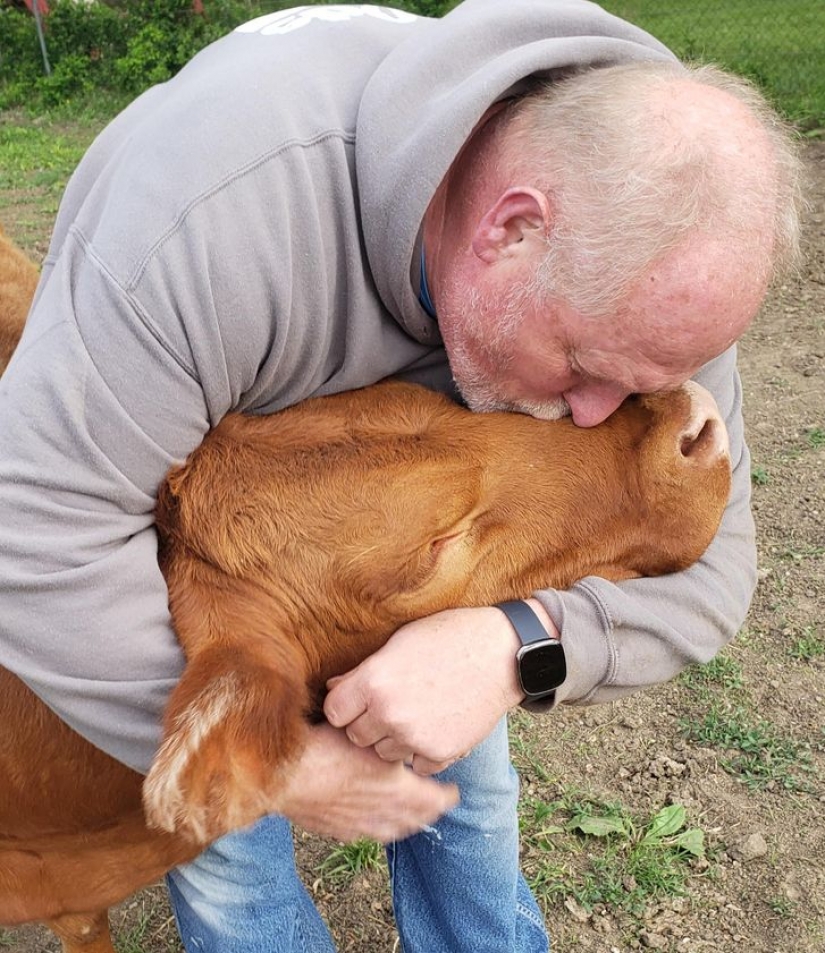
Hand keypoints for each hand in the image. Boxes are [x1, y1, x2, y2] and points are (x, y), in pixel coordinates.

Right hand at [276, 723, 457, 842]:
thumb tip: (399, 720)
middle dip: (429, 813)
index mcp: (394, 787)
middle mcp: (381, 811)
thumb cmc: (321, 746)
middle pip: (414, 819)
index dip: (445, 796)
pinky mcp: (335, 829)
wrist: (283, 775)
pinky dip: (377, 830)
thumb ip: (383, 732)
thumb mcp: (361, 730)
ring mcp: (357, 825)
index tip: (454, 792)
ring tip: (413, 820)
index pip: (431, 798)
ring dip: (406, 825)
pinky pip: (364, 835)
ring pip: (391, 831)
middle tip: (439, 807)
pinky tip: (375, 825)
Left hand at [324, 603, 554, 774]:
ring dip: (394, 739)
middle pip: (356, 736)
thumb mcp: (400, 642)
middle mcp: (389, 713)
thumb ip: (362, 670)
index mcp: (373, 681)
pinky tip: (437, 725)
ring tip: (417, 712)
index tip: (359, 697)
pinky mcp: (440, 753)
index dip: (345, 704)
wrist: (501, 652)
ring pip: (384, 753)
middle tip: (391, 704)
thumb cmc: (448, 637)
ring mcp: (415, 737)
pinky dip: (424, 751)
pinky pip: (416, 765)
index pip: (333, 712)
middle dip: (367, 723)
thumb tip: (331, 688)